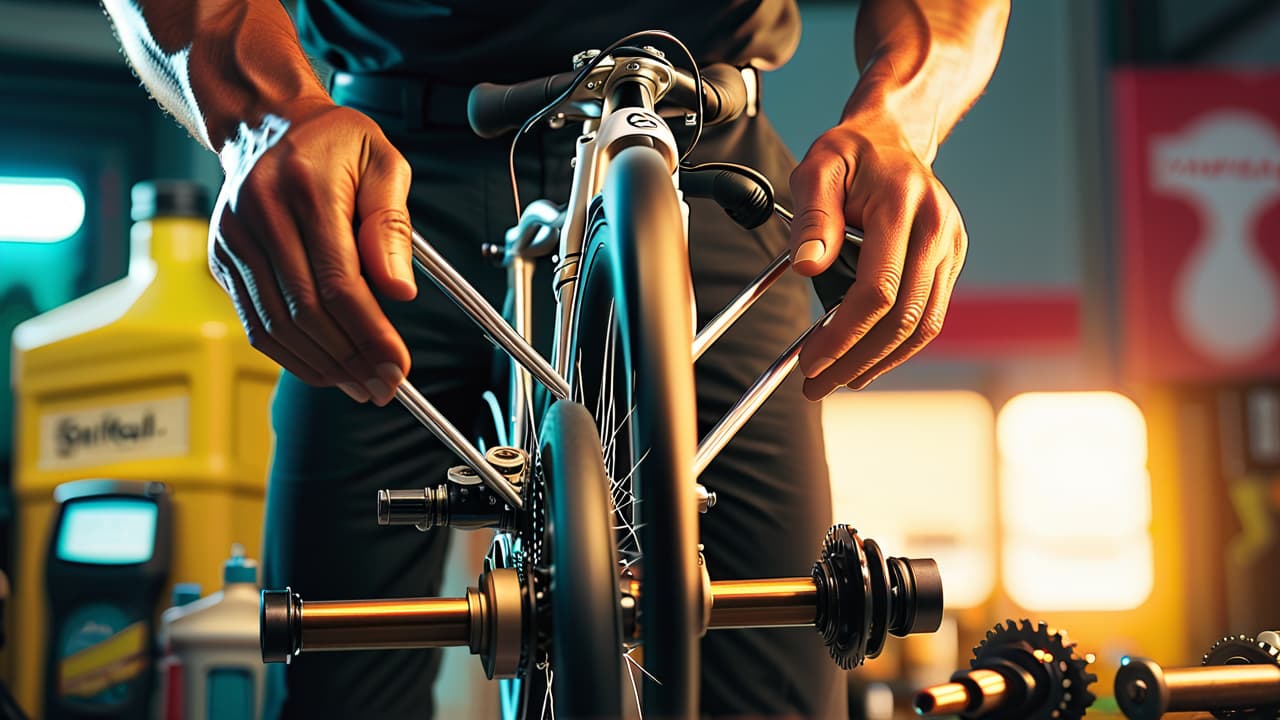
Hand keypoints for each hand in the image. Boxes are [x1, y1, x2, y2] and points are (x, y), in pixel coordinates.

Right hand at [208, 103, 416, 404]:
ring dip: (322, 367)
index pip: (339, 283)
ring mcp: (234, 240)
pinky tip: (326, 368)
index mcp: (305, 189)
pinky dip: (293, 355)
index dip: (370, 334)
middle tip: (385, 386)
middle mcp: (260, 215)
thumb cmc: (335, 143)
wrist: (268, 123)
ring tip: (360, 385)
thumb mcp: (384, 164)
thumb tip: (400, 291)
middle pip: (306, 312)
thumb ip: (393, 226)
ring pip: (277, 326)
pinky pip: (257, 323)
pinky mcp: (223, 260)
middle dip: (350, 359)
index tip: (398, 365)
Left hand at [788, 119, 966, 400]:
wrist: (894, 133)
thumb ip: (813, 216)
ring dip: (879, 362)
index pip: (878, 291)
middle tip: (816, 384)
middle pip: (903, 318)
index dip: (843, 334)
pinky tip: (866, 359)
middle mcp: (937, 229)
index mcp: (903, 206)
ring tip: (838, 380)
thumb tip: (807, 268)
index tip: (810, 360)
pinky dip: (898, 346)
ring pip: (923, 326)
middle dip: (856, 359)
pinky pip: (929, 317)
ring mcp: (951, 247)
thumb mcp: (817, 168)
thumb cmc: (851, 152)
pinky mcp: (952, 260)